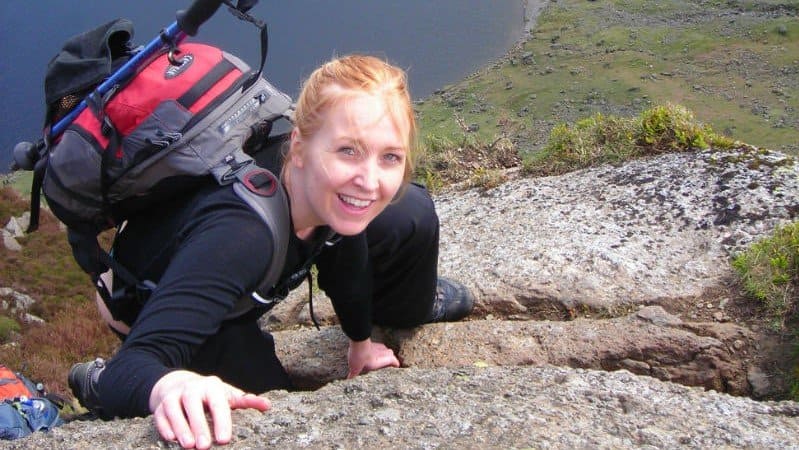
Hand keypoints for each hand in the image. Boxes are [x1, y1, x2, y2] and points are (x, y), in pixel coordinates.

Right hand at [149, 370, 269, 448]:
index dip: (221, 421)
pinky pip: (159, 415)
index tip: (224, 440)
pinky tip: (170, 439)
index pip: (217, 403)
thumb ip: (246, 401)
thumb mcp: (227, 395)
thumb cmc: (210, 395)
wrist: (179, 383)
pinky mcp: (159, 406)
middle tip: (205, 447)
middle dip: (199, 426)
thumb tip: (267, 406)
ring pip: (174, 409)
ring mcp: (174, 396)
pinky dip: (164, 426)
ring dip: (180, 427)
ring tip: (188, 446)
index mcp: (211, 386)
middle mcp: (191, 389)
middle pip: (194, 405)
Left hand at [347, 338, 399, 378]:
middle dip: (390, 357)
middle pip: (390, 353)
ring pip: (384, 348)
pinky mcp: (372, 342)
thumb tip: (349, 378)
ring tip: (379, 357)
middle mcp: (381, 353)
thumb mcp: (355, 368)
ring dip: (383, 352)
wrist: (357, 342)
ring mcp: (377, 346)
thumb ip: (353, 374)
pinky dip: (376, 348)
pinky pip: (377, 345)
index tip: (396, 366)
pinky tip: (370, 351)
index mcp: (381, 360)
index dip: (395, 364)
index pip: (393, 360)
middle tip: (387, 362)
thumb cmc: (360, 357)